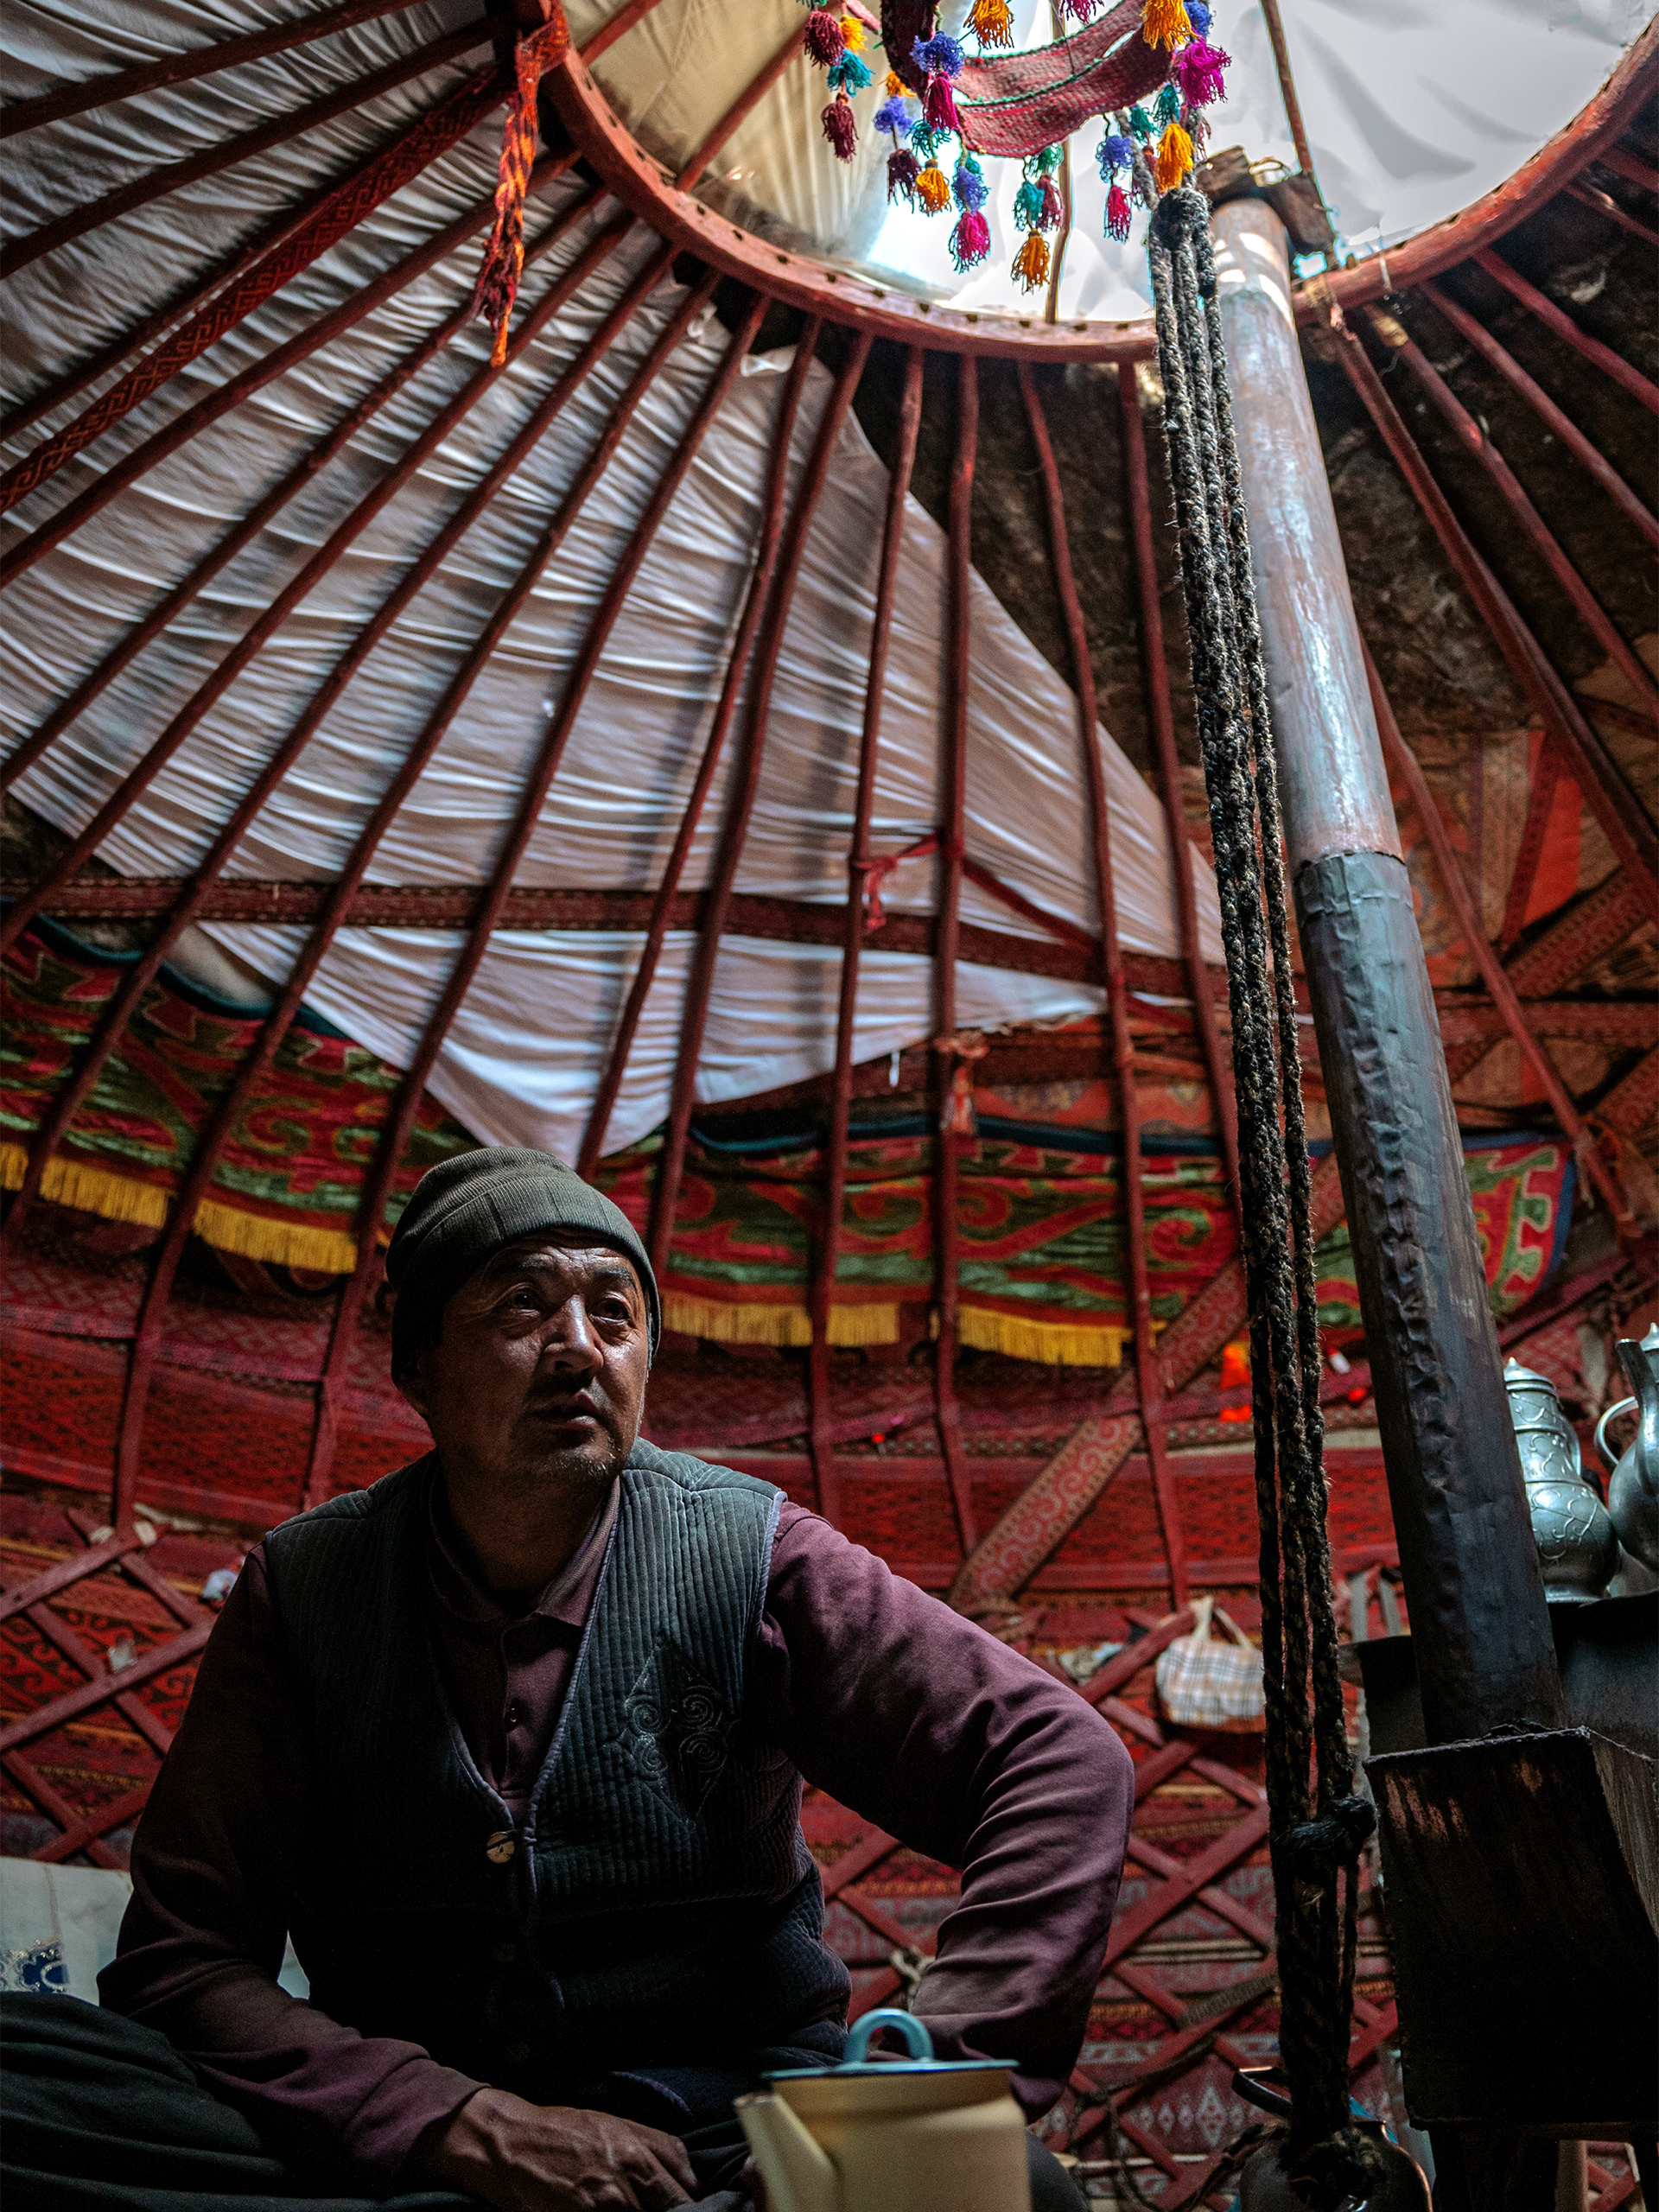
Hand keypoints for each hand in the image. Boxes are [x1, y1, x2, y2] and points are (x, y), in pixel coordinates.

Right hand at [412, 2086, 698, 2209]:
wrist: (510, 2144)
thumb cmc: (565, 2130)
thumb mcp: (619, 2124)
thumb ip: (662, 2150)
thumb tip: (693, 2182)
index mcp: (636, 2159)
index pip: (680, 2198)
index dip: (686, 2208)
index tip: (684, 2209)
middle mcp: (620, 2190)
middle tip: (654, 2209)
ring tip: (625, 2207)